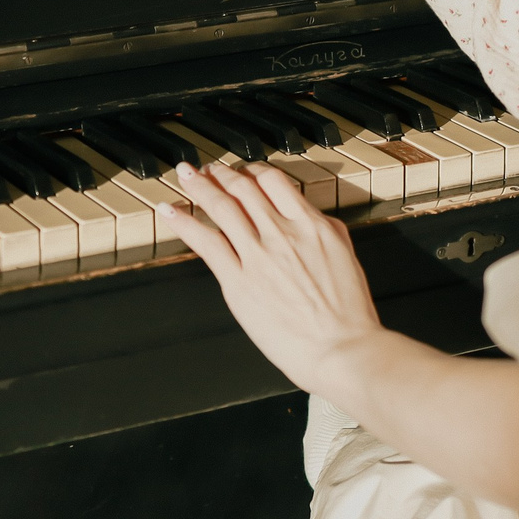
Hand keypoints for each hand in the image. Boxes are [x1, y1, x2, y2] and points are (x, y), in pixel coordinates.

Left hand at [159, 161, 382, 396]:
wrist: (340, 349)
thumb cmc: (347, 314)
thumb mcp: (346, 257)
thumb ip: (325, 231)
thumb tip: (312, 217)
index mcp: (312, 225)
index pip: (275, 182)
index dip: (253, 171)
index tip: (243, 172)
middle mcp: (282, 233)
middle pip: (243, 189)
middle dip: (222, 174)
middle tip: (209, 169)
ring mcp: (258, 256)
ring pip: (221, 207)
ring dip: (199, 186)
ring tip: (185, 176)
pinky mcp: (238, 282)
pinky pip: (206, 243)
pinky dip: (184, 223)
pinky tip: (171, 212)